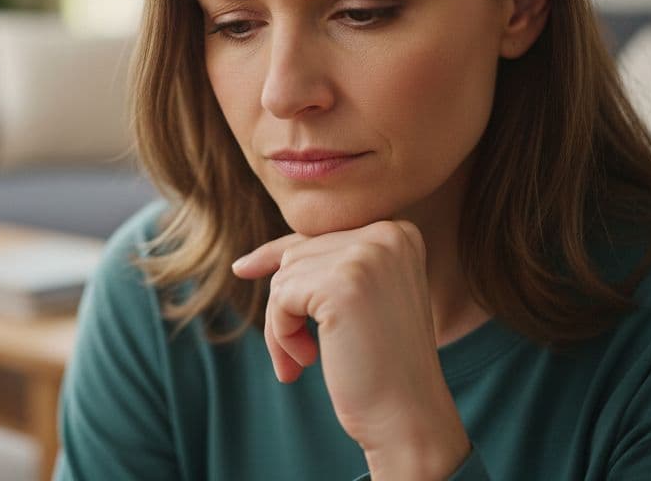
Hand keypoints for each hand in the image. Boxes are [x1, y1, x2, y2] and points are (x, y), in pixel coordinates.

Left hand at [231, 219, 470, 477]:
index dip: (277, 257)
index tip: (241, 269)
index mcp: (398, 233)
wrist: (409, 417)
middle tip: (299, 356)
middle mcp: (387, 234)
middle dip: (286, 307)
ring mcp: (367, 256)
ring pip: (284, 277)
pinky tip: (308, 360)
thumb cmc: (381, 368)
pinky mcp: (342, 284)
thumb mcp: (359, 303)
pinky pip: (280, 297)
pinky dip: (281, 333)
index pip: (319, 235)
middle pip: (298, 255)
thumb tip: (247, 263)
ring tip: (305, 360)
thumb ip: (322, 269)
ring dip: (282, 325)